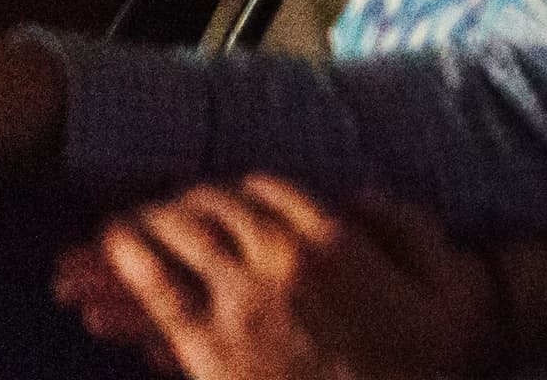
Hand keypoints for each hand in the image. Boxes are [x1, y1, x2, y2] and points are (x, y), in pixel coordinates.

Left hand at [67, 179, 505, 379]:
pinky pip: (161, 298)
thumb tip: (361, 191)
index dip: (230, 190)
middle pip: (209, 210)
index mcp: (332, 236)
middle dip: (174, 205)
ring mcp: (240, 304)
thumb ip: (406, 225)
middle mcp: (280, 260)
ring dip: (138, 230)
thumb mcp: (442, 279)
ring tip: (104, 233)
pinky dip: (129, 276)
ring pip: (175, 244)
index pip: (264, 190)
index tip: (211, 197)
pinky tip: (104, 267)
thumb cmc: (425, 357)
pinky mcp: (211, 351)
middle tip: (148, 211)